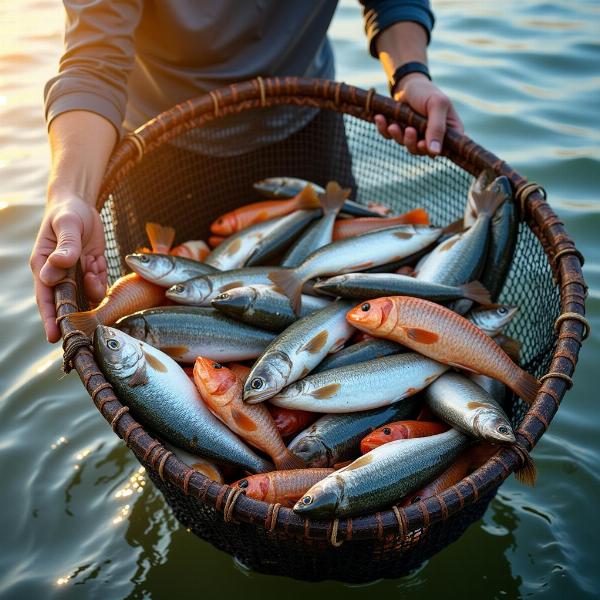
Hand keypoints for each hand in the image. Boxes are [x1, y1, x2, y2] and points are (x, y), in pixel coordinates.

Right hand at [30, 195, 106, 342]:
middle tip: (89, 322)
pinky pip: (100, 284)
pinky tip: (98, 262)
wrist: (79, 204)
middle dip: (77, 314)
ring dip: (94, 288)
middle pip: (67, 303)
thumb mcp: (67, 224)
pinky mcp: (92, 271)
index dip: (50, 318)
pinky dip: (102, 278)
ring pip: (87, 296)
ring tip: (93, 267)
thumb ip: (66, 245)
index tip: (54, 336)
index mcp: (44, 265)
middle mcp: (59, 275)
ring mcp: (76, 275)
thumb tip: (59, 265)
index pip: (45, 297)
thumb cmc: (67, 213)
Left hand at [375, 73, 463, 156]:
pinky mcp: (401, 133)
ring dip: (398, 137)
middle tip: (408, 130)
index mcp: (449, 130)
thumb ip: (437, 128)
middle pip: (423, 151)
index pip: (446, 148)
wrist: (408, 83)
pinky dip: (384, 130)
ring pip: (407, 146)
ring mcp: (417, 136)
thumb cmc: (426, 92)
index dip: (433, 150)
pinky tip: (380, 119)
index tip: (421, 144)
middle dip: (412, 142)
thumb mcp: (436, 105)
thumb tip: (435, 153)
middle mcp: (434, 136)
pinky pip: (391, 138)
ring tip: (393, 126)